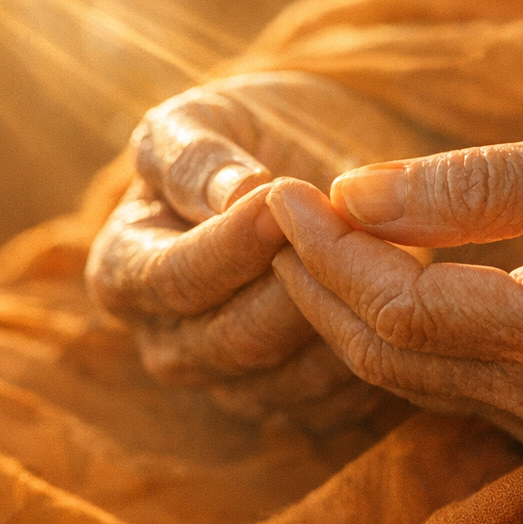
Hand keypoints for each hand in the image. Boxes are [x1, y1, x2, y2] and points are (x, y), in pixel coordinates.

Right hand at [85, 71, 438, 427]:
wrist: (324, 160)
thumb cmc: (254, 130)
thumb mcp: (214, 116)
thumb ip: (197, 155)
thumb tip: (227, 195)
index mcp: (125, 269)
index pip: (170, 278)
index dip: (226, 244)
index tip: (276, 198)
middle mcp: (169, 343)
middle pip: (230, 339)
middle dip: (295, 284)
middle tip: (346, 229)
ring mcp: (231, 385)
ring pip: (287, 380)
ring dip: (339, 320)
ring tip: (381, 255)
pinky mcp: (296, 407)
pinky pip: (333, 404)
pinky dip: (369, 354)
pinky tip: (398, 300)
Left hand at [263, 109, 522, 448]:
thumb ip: (484, 184)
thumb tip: (357, 191)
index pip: (406, 306)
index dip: (327, 249)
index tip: (276, 186)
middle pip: (389, 352)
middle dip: (313, 280)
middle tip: (264, 204)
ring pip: (407, 375)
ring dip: (341, 305)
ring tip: (296, 229)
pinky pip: (444, 379)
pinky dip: (389, 325)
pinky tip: (368, 267)